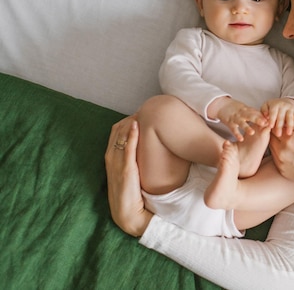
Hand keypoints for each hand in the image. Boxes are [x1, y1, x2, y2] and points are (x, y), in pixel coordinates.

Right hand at [104, 115, 152, 236]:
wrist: (130, 217)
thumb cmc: (134, 195)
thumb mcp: (133, 174)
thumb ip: (137, 160)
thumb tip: (152, 147)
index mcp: (111, 159)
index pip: (115, 133)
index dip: (127, 121)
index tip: (141, 112)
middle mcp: (111, 159)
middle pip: (116, 131)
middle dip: (129, 118)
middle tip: (144, 108)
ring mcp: (115, 165)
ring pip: (119, 136)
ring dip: (129, 123)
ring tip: (142, 111)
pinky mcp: (124, 171)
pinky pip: (126, 150)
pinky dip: (130, 137)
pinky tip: (136, 126)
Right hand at [213, 98, 268, 141]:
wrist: (221, 105)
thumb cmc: (236, 108)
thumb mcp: (245, 108)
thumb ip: (254, 113)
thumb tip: (267, 116)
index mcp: (247, 110)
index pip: (257, 112)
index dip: (264, 116)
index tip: (272, 119)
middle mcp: (242, 114)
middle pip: (251, 116)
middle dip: (258, 120)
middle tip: (265, 124)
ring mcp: (236, 118)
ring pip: (242, 123)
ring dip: (247, 128)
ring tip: (252, 132)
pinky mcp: (229, 123)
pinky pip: (233, 129)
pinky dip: (237, 134)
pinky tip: (241, 139)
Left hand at [261, 98, 293, 136]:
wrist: (285, 103)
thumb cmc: (272, 108)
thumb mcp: (266, 107)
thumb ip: (264, 111)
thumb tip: (265, 116)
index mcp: (275, 104)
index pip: (273, 112)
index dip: (272, 119)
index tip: (271, 126)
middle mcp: (283, 105)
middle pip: (281, 116)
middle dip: (280, 125)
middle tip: (278, 134)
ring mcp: (291, 108)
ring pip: (290, 117)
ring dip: (289, 125)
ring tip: (288, 133)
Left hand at [269, 123, 293, 189]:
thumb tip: (288, 121)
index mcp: (290, 140)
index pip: (275, 126)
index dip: (279, 122)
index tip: (285, 122)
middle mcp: (282, 152)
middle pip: (270, 137)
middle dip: (276, 132)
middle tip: (287, 131)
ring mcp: (281, 163)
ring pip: (272, 147)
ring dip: (277, 142)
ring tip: (290, 142)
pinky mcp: (282, 171)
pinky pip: (275, 158)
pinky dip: (279, 153)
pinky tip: (291, 153)